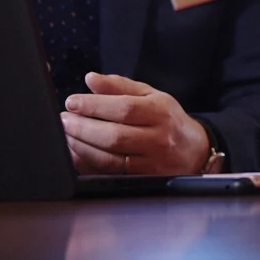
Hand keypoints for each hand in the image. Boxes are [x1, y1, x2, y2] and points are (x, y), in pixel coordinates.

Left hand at [61, 72, 209, 175]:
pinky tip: (76, 154)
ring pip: (110, 158)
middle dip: (83, 127)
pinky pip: (110, 174)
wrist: (195, 151)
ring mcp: (152, 162)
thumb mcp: (151, 95)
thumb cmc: (168, 119)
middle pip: (115, 136)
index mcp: (160, 111)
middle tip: (64, 120)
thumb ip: (119, 86)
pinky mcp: (144, 180)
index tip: (72, 102)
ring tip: (66, 135)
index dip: (94, 105)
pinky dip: (89, 165)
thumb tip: (90, 79)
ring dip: (82, 147)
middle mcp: (158, 138)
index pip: (124, 108)